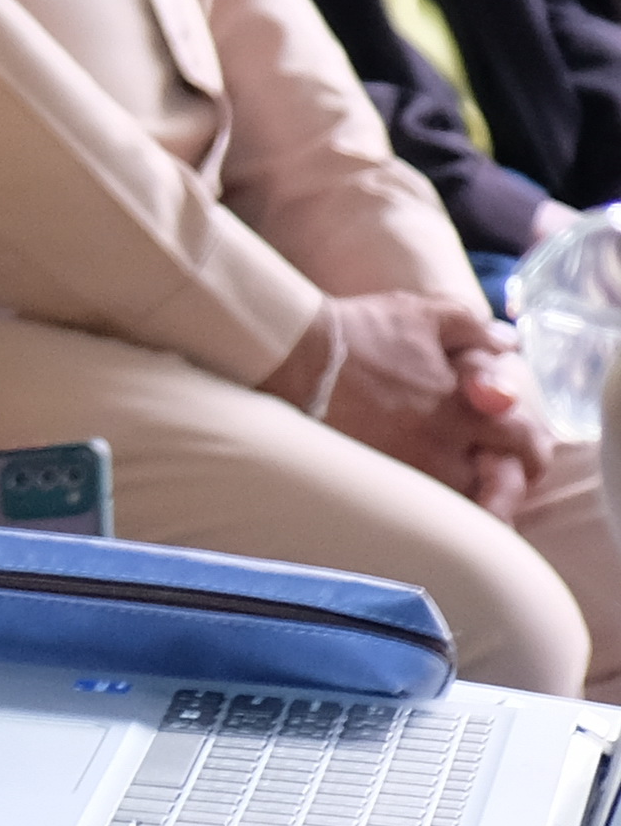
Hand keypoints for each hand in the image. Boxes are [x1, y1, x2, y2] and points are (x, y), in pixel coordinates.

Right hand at [308, 290, 552, 514]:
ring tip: (459, 497)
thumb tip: (507, 343)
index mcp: (461, 410)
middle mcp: (439, 449)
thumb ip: (474, 329)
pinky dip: (424, 509)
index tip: (526, 455)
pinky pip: (413, 511)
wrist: (293, 359)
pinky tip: (416, 498)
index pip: (521, 440)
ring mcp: (403, 471)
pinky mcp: (369, 482)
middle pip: (497, 488)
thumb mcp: (425, 314)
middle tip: (500, 486)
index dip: (532, 450)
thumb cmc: (359, 334)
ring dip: (466, 501)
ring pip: (455, 505)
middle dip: (506, 487)